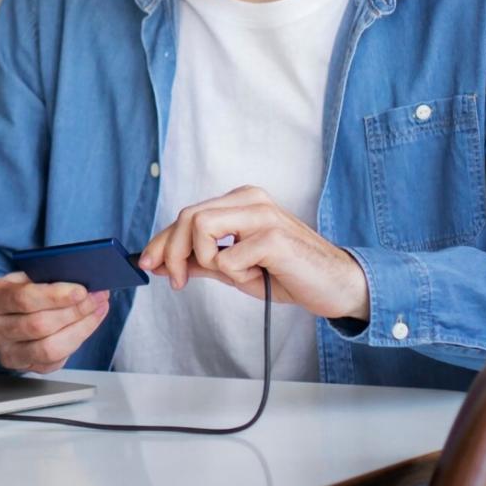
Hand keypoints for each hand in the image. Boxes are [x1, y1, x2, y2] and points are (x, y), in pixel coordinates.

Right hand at [0, 272, 110, 372]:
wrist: (1, 315)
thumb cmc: (16, 292)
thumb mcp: (23, 276)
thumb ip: (47, 277)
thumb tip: (83, 279)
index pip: (23, 299)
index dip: (55, 296)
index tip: (81, 290)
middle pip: (38, 326)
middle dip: (74, 311)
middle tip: (96, 298)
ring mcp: (5, 353)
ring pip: (48, 349)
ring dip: (80, 329)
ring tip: (96, 311)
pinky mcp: (22, 367)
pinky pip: (54, 361)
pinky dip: (76, 342)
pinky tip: (87, 325)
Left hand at [137, 185, 369, 321]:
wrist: (338, 286)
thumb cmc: (288, 274)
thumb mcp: (236, 269)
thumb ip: (203, 261)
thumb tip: (165, 263)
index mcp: (240, 201)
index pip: (187, 215)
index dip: (162, 241)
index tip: (147, 264)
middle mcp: (250, 199)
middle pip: (188, 217)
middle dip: (172, 252)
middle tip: (177, 282)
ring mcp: (263, 214)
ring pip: (201, 227)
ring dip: (207, 261)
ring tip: (236, 274)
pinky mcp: (273, 236)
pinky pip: (228, 258)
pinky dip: (236, 275)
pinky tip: (260, 276)